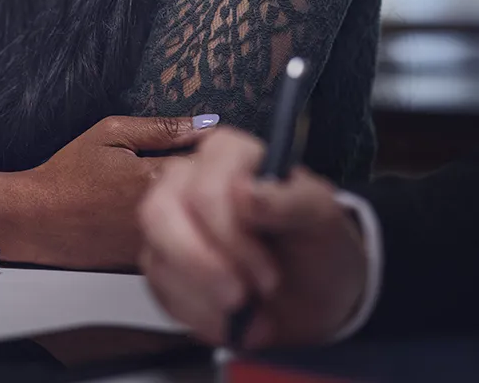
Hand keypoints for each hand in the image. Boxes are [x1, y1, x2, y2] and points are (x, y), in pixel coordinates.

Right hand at [8, 114, 203, 269]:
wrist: (39, 217)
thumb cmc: (70, 172)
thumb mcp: (111, 134)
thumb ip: (161, 128)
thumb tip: (207, 123)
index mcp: (155, 177)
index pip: (212, 164)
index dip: (213, 156)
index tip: (208, 150)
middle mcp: (163, 214)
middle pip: (212, 197)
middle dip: (209, 183)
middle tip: (192, 172)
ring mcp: (158, 242)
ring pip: (199, 223)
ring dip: (196, 209)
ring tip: (177, 196)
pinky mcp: (151, 261)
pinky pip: (182, 244)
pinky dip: (181, 231)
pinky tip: (164, 219)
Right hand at [138, 127, 368, 348]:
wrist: (315, 292)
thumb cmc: (317, 244)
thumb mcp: (322, 221)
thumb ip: (291, 200)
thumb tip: (244, 191)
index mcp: (227, 154)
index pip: (202, 187)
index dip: (229, 236)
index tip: (269, 275)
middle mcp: (186, 179)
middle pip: (159, 214)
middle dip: (203, 267)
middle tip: (245, 299)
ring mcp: (169, 221)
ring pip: (155, 256)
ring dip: (204, 299)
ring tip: (252, 319)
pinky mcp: (161, 261)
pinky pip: (159, 290)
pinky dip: (200, 317)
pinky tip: (237, 323)